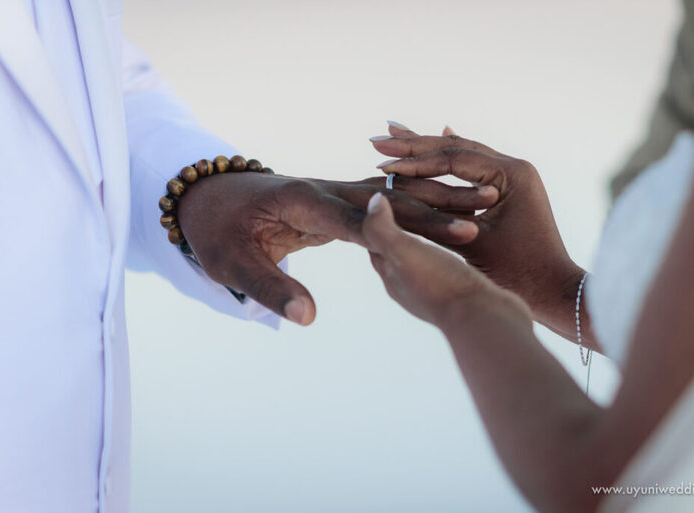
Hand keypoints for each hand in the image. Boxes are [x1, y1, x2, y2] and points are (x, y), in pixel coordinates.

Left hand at [177, 170, 495, 324]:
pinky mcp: (337, 201)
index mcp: (301, 202)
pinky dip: (420, 203)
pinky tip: (453, 208)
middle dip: (439, 203)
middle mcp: (323, 191)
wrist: (208, 199)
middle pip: (390, 198)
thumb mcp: (230, 266)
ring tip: (485, 200)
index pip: (361, 219)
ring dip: (438, 197)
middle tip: (485, 208)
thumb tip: (308, 320)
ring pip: (394, 194)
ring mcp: (332, 192)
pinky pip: (386, 201)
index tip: (451, 235)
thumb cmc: (217, 233)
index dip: (412, 230)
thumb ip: (270, 290)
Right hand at [371, 123, 584, 324]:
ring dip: (427, 147)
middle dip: (415, 144)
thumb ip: (434, 218)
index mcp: (511, 176)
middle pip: (456, 148)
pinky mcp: (510, 189)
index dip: (413, 160)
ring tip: (395, 134)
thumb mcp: (469, 245)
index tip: (380, 161)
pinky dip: (447, 160)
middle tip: (379, 136)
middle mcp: (515, 168)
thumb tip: (390, 203)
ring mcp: (514, 176)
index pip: (453, 159)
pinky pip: (472, 168)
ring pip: (462, 154)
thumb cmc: (515, 275)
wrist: (555, 292)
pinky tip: (436, 143)